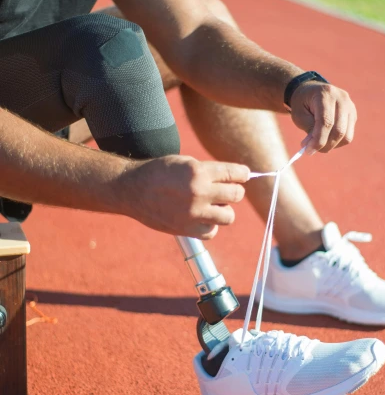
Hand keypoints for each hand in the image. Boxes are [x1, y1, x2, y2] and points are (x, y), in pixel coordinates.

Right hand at [118, 155, 248, 238]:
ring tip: (211, 205)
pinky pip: (212, 231)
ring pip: (229, 216)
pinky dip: (210, 225)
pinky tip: (201, 217)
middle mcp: (199, 193)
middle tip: (224, 190)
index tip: (243, 176)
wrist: (132, 189)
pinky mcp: (186, 229)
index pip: (236, 174)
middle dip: (234, 191)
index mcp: (199, 172)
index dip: (243, 174)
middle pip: (237, 195)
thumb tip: (237, 179)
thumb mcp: (185, 163)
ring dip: (223, 210)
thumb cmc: (159, 172)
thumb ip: (210, 172)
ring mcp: (193, 213)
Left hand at [289, 82, 356, 152]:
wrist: (312, 91)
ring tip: (317, 143)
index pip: (326, 122)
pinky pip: (348, 136)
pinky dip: (336, 142)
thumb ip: (308, 129)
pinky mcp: (353, 115)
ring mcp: (350, 106)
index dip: (318, 140)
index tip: (308, 151)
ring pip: (346, 136)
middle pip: (338, 130)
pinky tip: (325, 138)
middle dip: (324, 145)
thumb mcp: (298, 115)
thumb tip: (315, 146)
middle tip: (310, 150)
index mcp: (325, 94)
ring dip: (330, 145)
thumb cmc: (303, 104)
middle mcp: (342, 98)